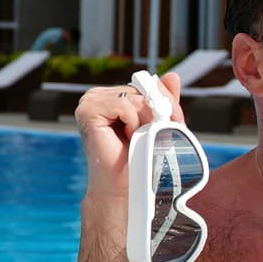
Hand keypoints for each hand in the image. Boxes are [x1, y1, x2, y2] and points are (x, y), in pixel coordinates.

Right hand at [74, 72, 183, 200]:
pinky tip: (128, 137)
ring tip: (138, 138)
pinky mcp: (88, 110)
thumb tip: (173, 75)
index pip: (146, 84)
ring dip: (146, 121)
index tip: (174, 121)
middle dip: (159, 112)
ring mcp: (90, 100)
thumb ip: (164, 100)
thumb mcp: (159, 124)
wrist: (125, 186)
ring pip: (136, 97)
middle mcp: (99, 95)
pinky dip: (133, 123)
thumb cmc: (140, 158)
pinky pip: (124, 104)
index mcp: (113, 95)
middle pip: (143, 89)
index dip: (165, 101)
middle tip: (156, 132)